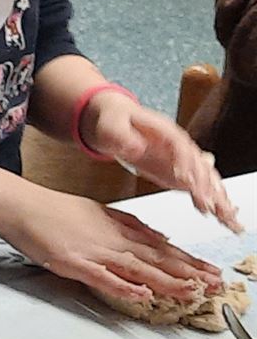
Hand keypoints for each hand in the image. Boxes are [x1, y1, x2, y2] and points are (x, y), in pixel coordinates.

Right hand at [6, 183, 221, 304]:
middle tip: (216, 285)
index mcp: (119, 226)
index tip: (211, 270)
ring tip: (193, 293)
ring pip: (139, 269)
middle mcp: (112, 239)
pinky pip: (103, 278)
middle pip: (158, 259)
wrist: (20, 204)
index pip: (162, 247)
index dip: (189, 260)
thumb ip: (127, 226)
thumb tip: (156, 237)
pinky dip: (125, 287)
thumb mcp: (97, 211)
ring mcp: (94, 251)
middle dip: (190, 273)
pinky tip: (143, 295)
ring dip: (169, 282)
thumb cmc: (53, 208)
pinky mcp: (74, 263)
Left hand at [81, 89, 242, 231]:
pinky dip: (211, 201)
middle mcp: (179, 146)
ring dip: (218, 198)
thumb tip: (136, 147)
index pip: (180, 147)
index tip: (185, 179)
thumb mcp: (109, 125)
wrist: (114, 121)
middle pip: (199, 164)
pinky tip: (222, 217)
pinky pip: (199, 188)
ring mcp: (182, 160)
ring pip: (206, 179)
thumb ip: (120, 135)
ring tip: (228, 218)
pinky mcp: (179, 173)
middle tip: (213, 206)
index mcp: (164, 132)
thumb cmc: (112, 120)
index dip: (184, 162)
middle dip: (208, 186)